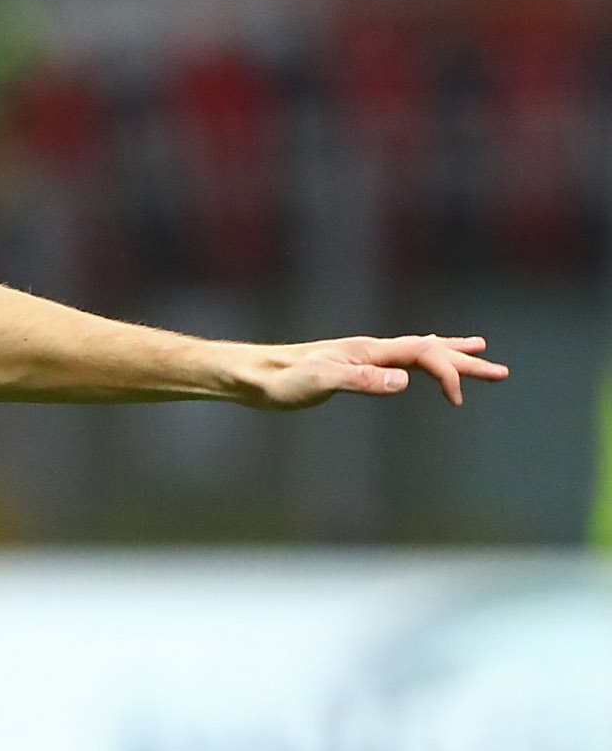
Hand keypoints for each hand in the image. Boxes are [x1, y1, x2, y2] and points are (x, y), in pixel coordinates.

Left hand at [241, 335, 507, 409]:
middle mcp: (369, 350)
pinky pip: (397, 359)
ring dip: (449, 354)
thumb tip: (405, 381)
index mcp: (369, 352)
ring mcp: (360, 357)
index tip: (457, 400)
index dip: (447, 374)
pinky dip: (420, 359)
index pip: (423, 356)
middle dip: (465, 362)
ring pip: (416, 351)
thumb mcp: (321, 383)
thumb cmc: (280, 381)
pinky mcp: (350, 368)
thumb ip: (362, 381)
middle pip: (429, 350)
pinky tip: (419, 365)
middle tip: (501, 371)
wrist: (249, 375)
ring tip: (479, 351)